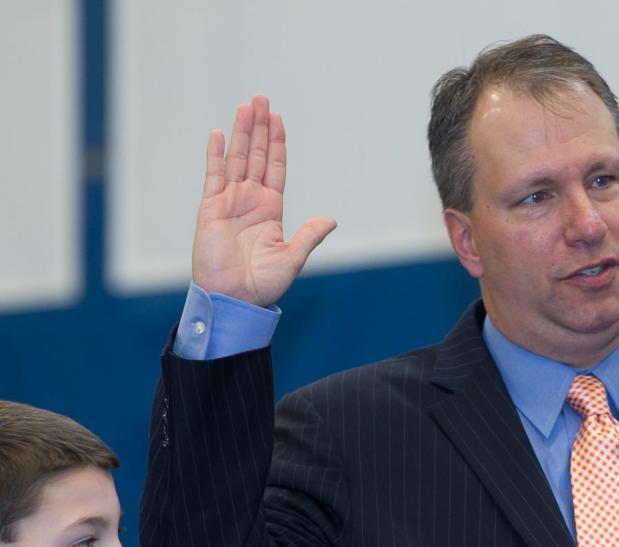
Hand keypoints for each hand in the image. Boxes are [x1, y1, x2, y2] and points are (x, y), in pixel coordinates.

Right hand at [192, 94, 335, 305]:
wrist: (235, 299)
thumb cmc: (263, 284)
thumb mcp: (293, 257)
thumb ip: (309, 235)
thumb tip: (330, 220)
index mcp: (271, 209)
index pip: (275, 167)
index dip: (277, 143)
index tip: (279, 119)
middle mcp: (250, 200)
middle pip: (256, 155)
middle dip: (260, 127)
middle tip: (262, 99)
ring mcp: (230, 202)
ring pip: (237, 159)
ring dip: (242, 132)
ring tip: (246, 106)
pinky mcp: (211, 208)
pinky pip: (214, 175)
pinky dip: (217, 154)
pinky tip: (221, 133)